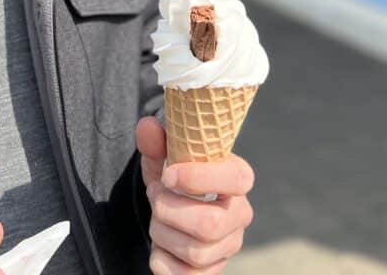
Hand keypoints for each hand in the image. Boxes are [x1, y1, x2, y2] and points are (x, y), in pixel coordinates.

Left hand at [136, 117, 254, 274]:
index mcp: (237, 178)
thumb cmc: (175, 182)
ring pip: (196, 252)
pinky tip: (160, 245)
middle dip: (169, 211)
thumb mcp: (165, 160)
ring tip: (157, 219)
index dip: (200, 178)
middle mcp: (240, 214)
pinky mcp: (212, 271)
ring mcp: (228, 246)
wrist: (173, 215)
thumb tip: (146, 125)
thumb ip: (157, 143)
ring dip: (161, 233)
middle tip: (155, 196)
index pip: (238, 179)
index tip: (168, 174)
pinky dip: (160, 260)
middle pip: (210, 224)